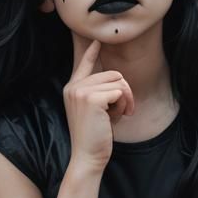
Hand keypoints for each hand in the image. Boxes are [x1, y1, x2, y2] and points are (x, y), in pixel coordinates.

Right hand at [63, 38, 134, 171]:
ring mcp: (81, 91)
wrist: (87, 156)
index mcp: (72, 89)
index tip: (98, 41)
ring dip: (125, 99)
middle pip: (113, 73)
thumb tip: (118, 80)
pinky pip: (120, 91)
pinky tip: (117, 118)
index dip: (92, 52)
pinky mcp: (92, 98)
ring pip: (118, 81)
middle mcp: (74, 86)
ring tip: (118, 115)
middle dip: (124, 92)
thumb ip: (101, 94)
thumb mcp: (96, 111)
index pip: (83, 63)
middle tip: (122, 111)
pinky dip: (124, 105)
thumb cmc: (94, 137)